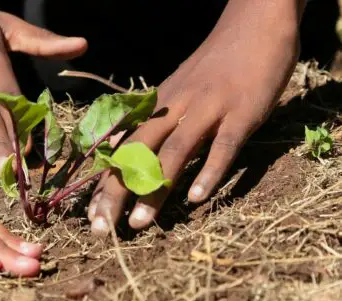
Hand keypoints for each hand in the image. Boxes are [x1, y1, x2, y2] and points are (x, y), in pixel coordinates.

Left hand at [87, 1, 300, 233]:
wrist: (253, 26)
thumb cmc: (213, 66)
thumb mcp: (176, 92)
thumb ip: (157, 123)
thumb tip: (130, 156)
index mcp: (157, 108)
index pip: (123, 150)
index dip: (105, 183)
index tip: (91, 216)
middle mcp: (174, 109)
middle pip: (137, 154)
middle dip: (115, 193)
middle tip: (102, 230)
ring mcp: (207, 109)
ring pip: (174, 153)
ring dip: (155, 190)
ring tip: (139, 223)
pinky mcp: (241, 112)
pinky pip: (223, 146)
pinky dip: (210, 172)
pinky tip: (198, 199)